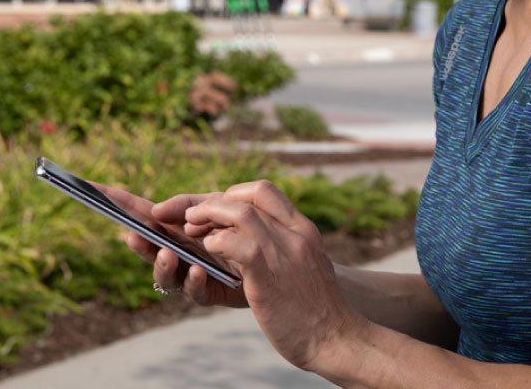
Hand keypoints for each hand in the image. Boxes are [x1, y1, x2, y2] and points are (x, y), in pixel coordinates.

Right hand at [95, 183, 247, 307]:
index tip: (91, 190)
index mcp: (172, 225)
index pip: (139, 212)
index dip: (116, 202)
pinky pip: (195, 291)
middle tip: (132, 235)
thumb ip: (188, 204)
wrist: (274, 253)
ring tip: (168, 254)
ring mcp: (189, 271)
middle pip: (147, 247)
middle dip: (138, 243)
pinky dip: (193, 281)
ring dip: (162, 265)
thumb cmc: (241, 224)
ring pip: (165, 275)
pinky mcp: (209, 291)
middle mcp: (175, 249)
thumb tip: (157, 210)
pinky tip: (198, 272)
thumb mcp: (215, 205)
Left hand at [184, 180, 366, 371]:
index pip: (264, 190)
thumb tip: (259, 240)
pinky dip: (217, 241)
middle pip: (247, 198)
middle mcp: (294, 235)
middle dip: (212, 203)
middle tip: (193, 218)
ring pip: (241, 214)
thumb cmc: (319, 309)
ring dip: (208, 216)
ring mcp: (283, 254)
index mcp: (304, 230)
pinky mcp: (267, 278)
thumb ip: (289, 247)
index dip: (232, 194)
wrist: (338, 340)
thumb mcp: (309, 265)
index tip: (215, 208)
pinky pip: (238, 245)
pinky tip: (208, 250)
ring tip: (191, 230)